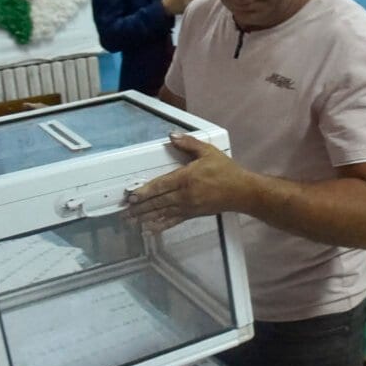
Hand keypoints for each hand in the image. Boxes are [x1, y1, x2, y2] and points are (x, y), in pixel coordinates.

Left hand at [125, 134, 248, 231]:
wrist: (242, 191)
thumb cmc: (225, 170)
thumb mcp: (208, 152)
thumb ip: (188, 143)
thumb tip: (171, 135)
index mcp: (186, 178)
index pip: (160, 186)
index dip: (144, 192)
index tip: (131, 196)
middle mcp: (184, 195)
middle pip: (158, 202)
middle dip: (140, 208)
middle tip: (124, 212)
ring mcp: (188, 207)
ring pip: (162, 213)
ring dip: (145, 217)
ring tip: (131, 221)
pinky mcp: (192, 215)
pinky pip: (173, 221)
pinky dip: (160, 226)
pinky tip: (149, 229)